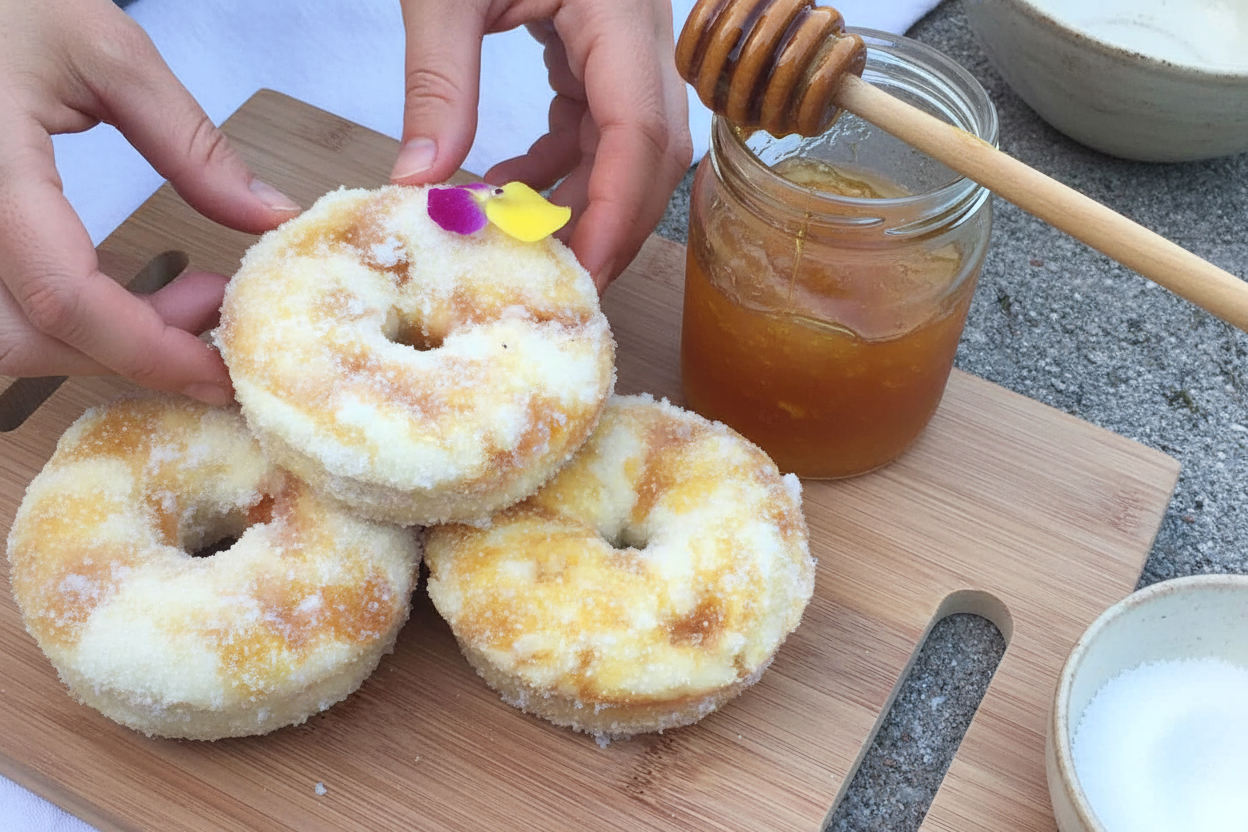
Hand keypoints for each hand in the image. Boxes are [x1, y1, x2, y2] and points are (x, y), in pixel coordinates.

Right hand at [0, 0, 300, 404]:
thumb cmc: (7, 1)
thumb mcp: (106, 52)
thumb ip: (191, 144)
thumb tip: (271, 217)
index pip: (66, 297)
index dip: (150, 350)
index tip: (221, 371)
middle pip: (27, 339)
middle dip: (132, 349)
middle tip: (213, 307)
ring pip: (6, 338)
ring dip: (97, 343)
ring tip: (181, 297)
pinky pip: (1, 308)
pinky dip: (62, 323)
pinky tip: (120, 291)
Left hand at [391, 0, 692, 291]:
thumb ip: (438, 83)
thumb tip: (417, 184)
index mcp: (618, 12)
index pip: (640, 134)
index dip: (616, 213)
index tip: (579, 272)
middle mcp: (642, 33)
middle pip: (653, 155)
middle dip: (610, 224)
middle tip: (556, 283)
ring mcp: (629, 42)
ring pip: (629, 149)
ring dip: (580, 200)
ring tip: (516, 243)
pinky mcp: (601, 47)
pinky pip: (596, 126)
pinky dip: (558, 167)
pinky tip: (506, 188)